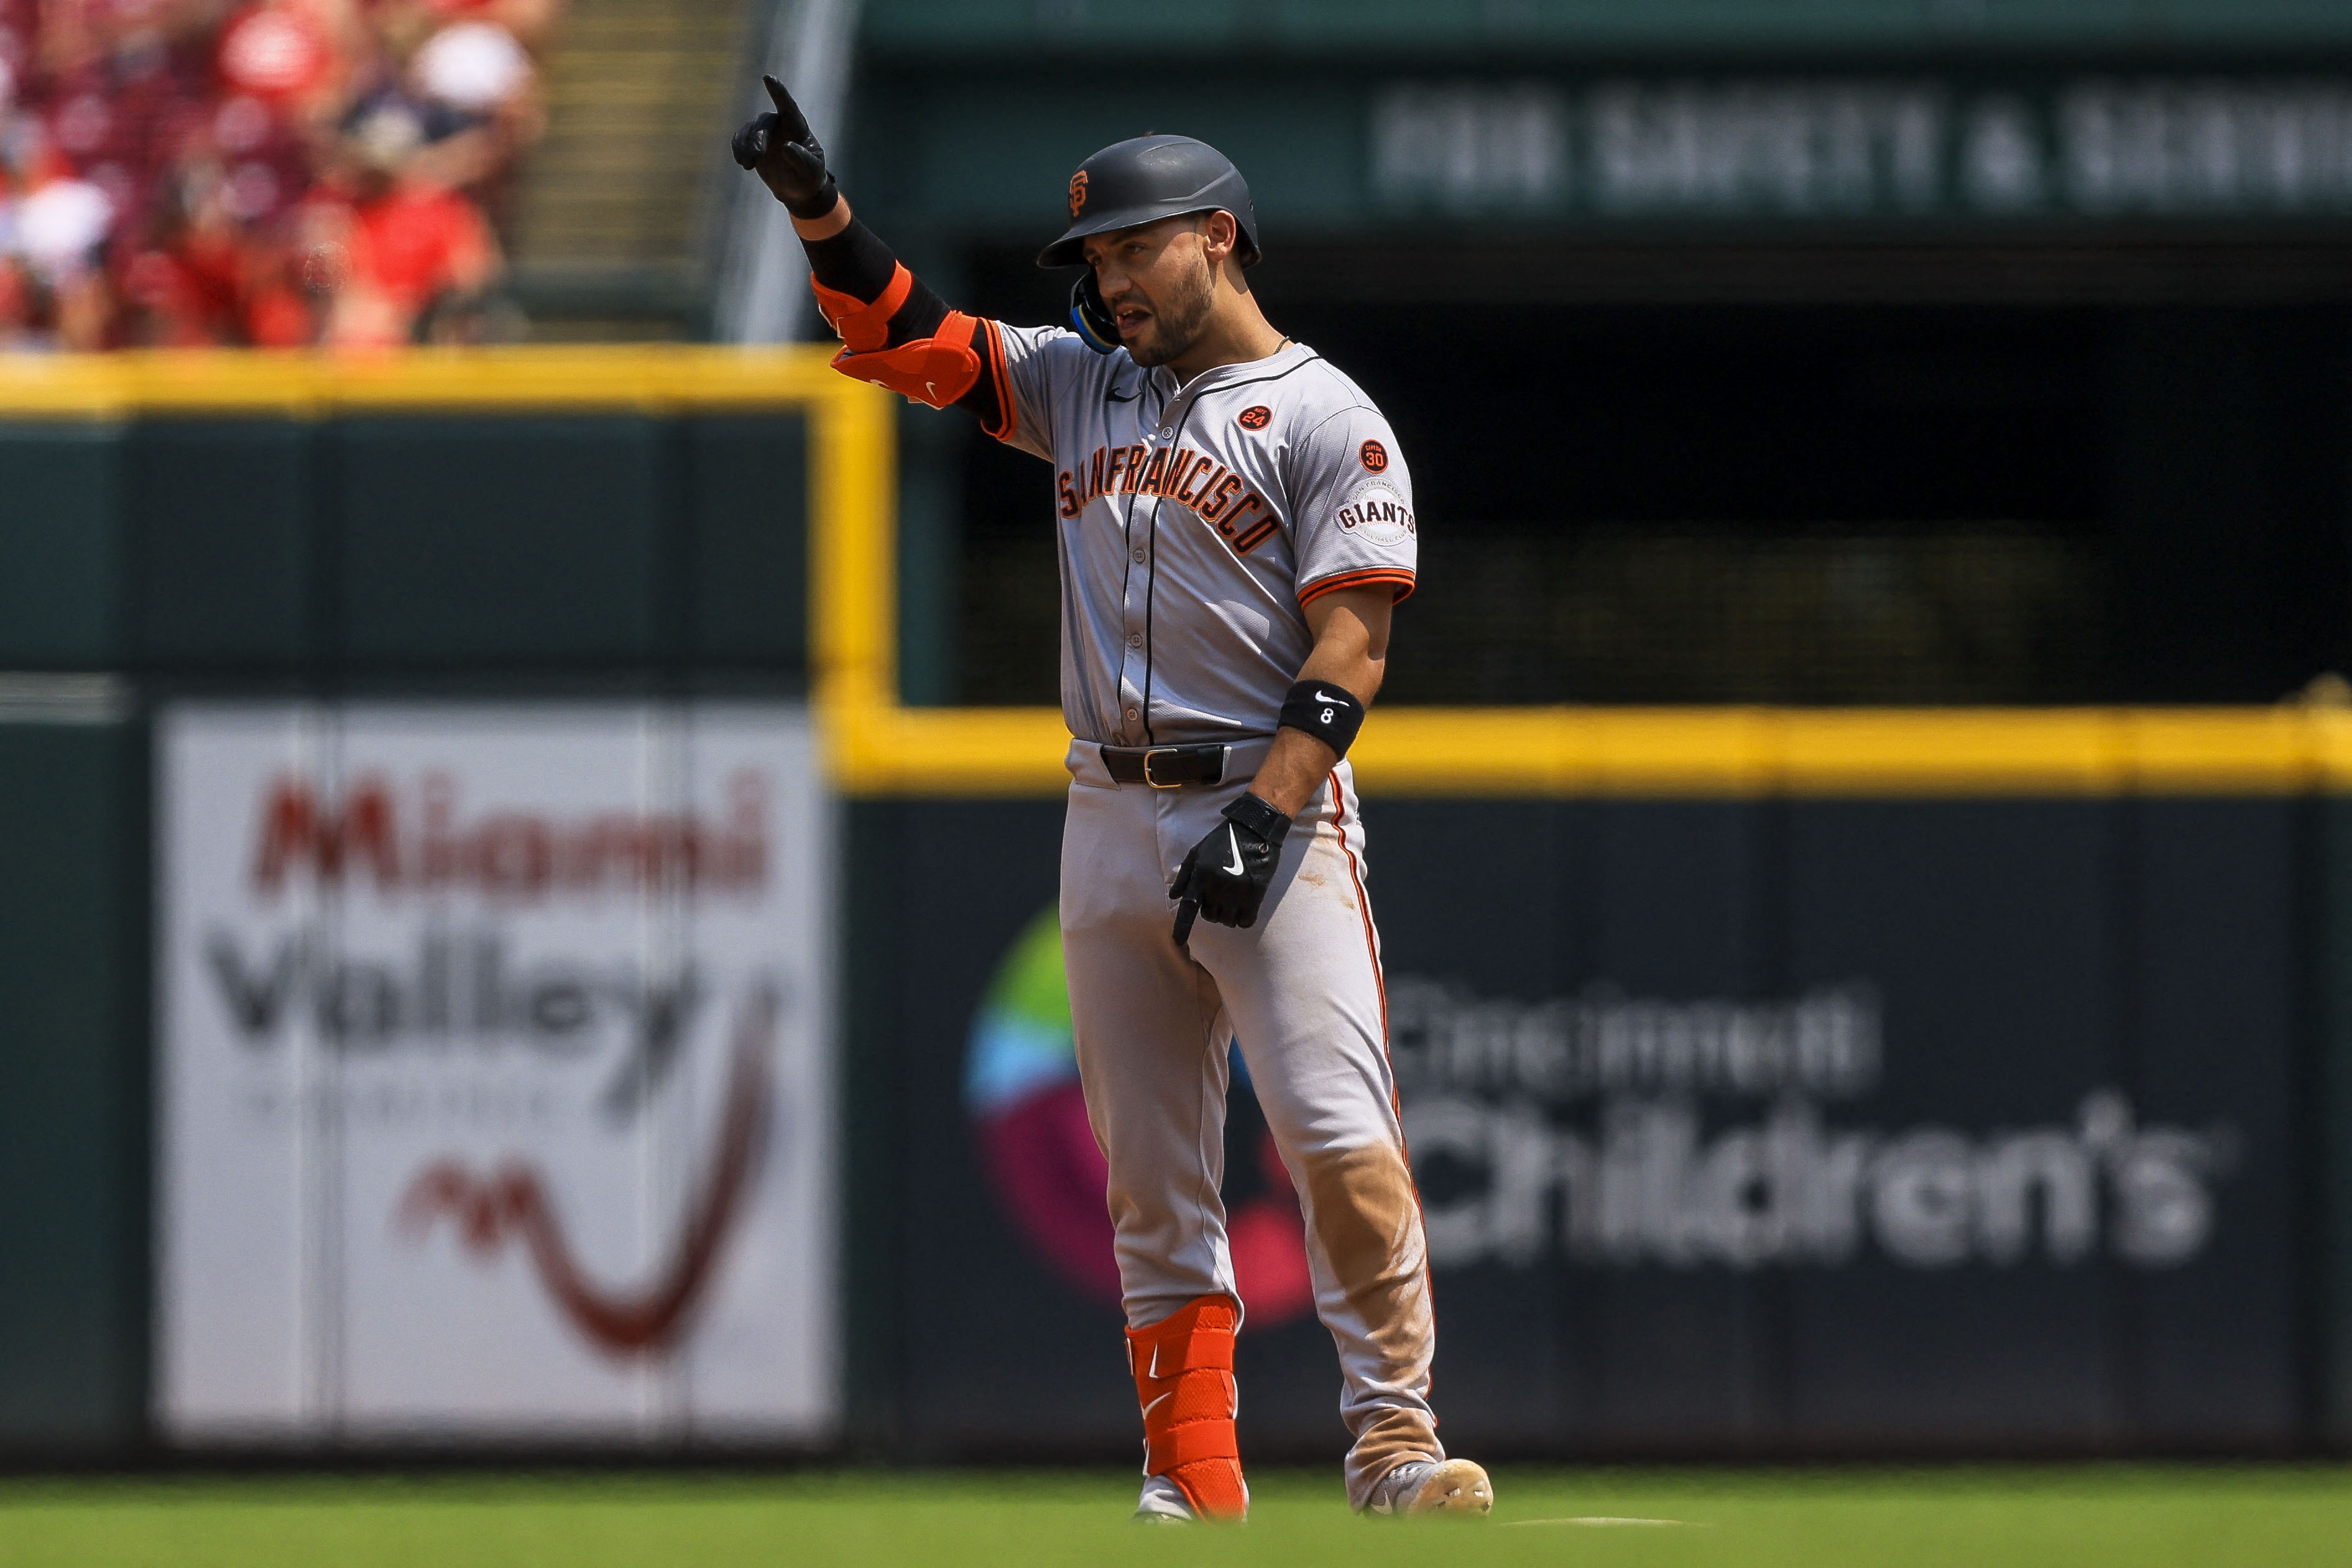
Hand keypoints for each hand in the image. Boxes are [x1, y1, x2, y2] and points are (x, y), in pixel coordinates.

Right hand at [731, 74, 836, 217]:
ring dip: (746, 146)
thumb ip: (801, 160)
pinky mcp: (753, 143)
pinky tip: (742, 161)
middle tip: (756, 158)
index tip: (768, 78)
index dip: (778, 91)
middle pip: (764, 122)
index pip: (788, 105)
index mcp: (798, 127)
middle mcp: (780, 125)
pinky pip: (740, 139)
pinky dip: (739, 148)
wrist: (798, 188)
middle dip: (757, 138)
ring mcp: (766, 133)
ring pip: (750, 131)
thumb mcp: (811, 171)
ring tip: (748, 165)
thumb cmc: (809, 176)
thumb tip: (785, 147)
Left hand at [1170, 795, 1290, 944]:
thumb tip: (1174, 896)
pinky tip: (1245, 908)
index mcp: (1201, 876)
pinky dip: (1244, 919)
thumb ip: (1184, 875)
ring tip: (1233, 899)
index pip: (1188, 907)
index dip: (1182, 927)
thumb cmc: (1223, 840)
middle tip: (1220, 897)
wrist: (1254, 829)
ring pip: (1227, 921)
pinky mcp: (1255, 895)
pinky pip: (1245, 921)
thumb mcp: (1197, 852)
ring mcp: (1236, 892)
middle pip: (1210, 917)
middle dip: (1212, 911)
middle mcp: (1217, 887)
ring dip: (1228, 915)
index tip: (1178, 942)